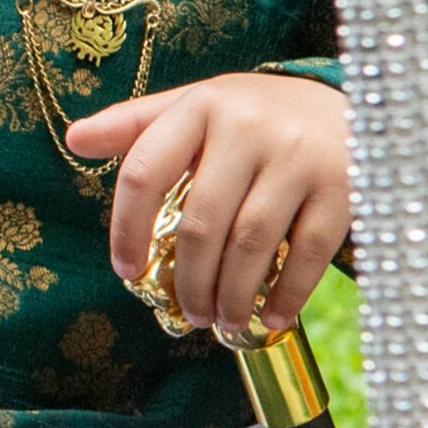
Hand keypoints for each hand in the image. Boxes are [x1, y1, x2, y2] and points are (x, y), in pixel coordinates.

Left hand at [68, 73, 352, 339]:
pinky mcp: (344, 185)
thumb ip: (137, 125)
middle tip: (187, 313)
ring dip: (232, 293)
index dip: (126, 229)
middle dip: (189, 280)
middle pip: (201, 222)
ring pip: (252, 243)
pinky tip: (270, 317)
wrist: (352, 107)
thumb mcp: (197, 106)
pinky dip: (287, 293)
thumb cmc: (256, 116)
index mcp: (201, 106)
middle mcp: (249, 127)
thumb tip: (75, 139)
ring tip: (221, 321)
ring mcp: (299, 156)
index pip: (145, 172)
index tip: (126, 271)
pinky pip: (309, 251)